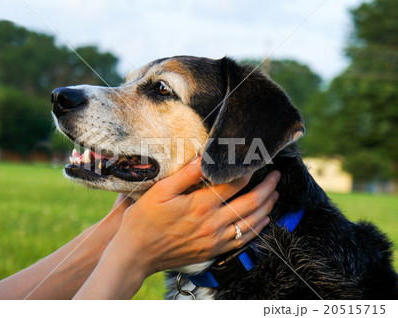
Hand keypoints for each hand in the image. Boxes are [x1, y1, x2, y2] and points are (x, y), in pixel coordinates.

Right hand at [74, 157, 279, 298]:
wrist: (136, 255)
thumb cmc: (144, 220)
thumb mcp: (160, 191)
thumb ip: (186, 174)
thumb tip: (206, 157)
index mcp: (200, 205)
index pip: (235, 183)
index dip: (249, 170)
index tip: (256, 161)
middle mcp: (212, 223)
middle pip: (250, 203)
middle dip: (267, 187)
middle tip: (277, 176)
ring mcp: (214, 240)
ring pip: (251, 223)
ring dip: (267, 207)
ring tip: (275, 194)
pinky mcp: (212, 251)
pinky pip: (242, 240)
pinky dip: (257, 229)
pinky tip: (264, 221)